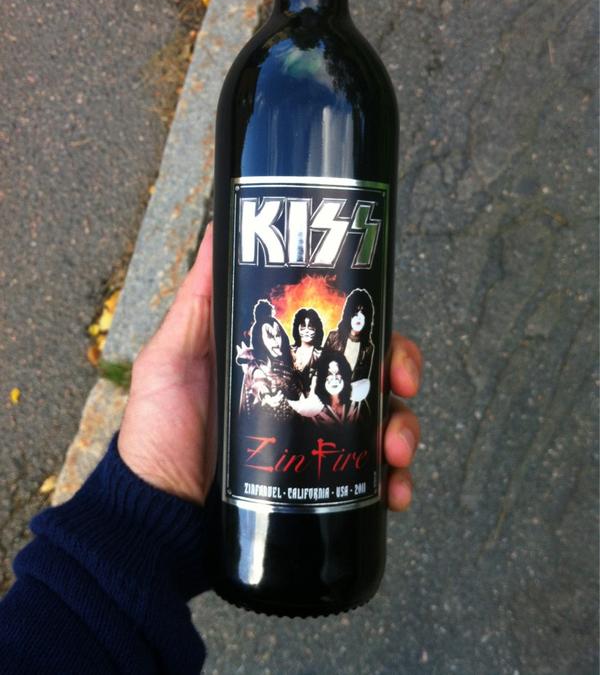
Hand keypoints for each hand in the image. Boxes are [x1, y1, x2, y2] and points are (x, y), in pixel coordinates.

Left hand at [119, 224, 421, 509]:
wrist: (158, 512)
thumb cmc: (159, 429)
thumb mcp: (173, 354)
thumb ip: (198, 299)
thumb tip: (217, 227)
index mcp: (283, 361)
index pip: (338, 332)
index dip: (369, 327)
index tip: (380, 330)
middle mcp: (306, 395)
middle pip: (374, 372)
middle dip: (400, 373)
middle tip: (401, 387)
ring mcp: (317, 440)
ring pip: (385, 422)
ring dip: (405, 431)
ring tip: (397, 454)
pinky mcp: (322, 483)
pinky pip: (373, 479)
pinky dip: (396, 481)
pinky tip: (396, 489)